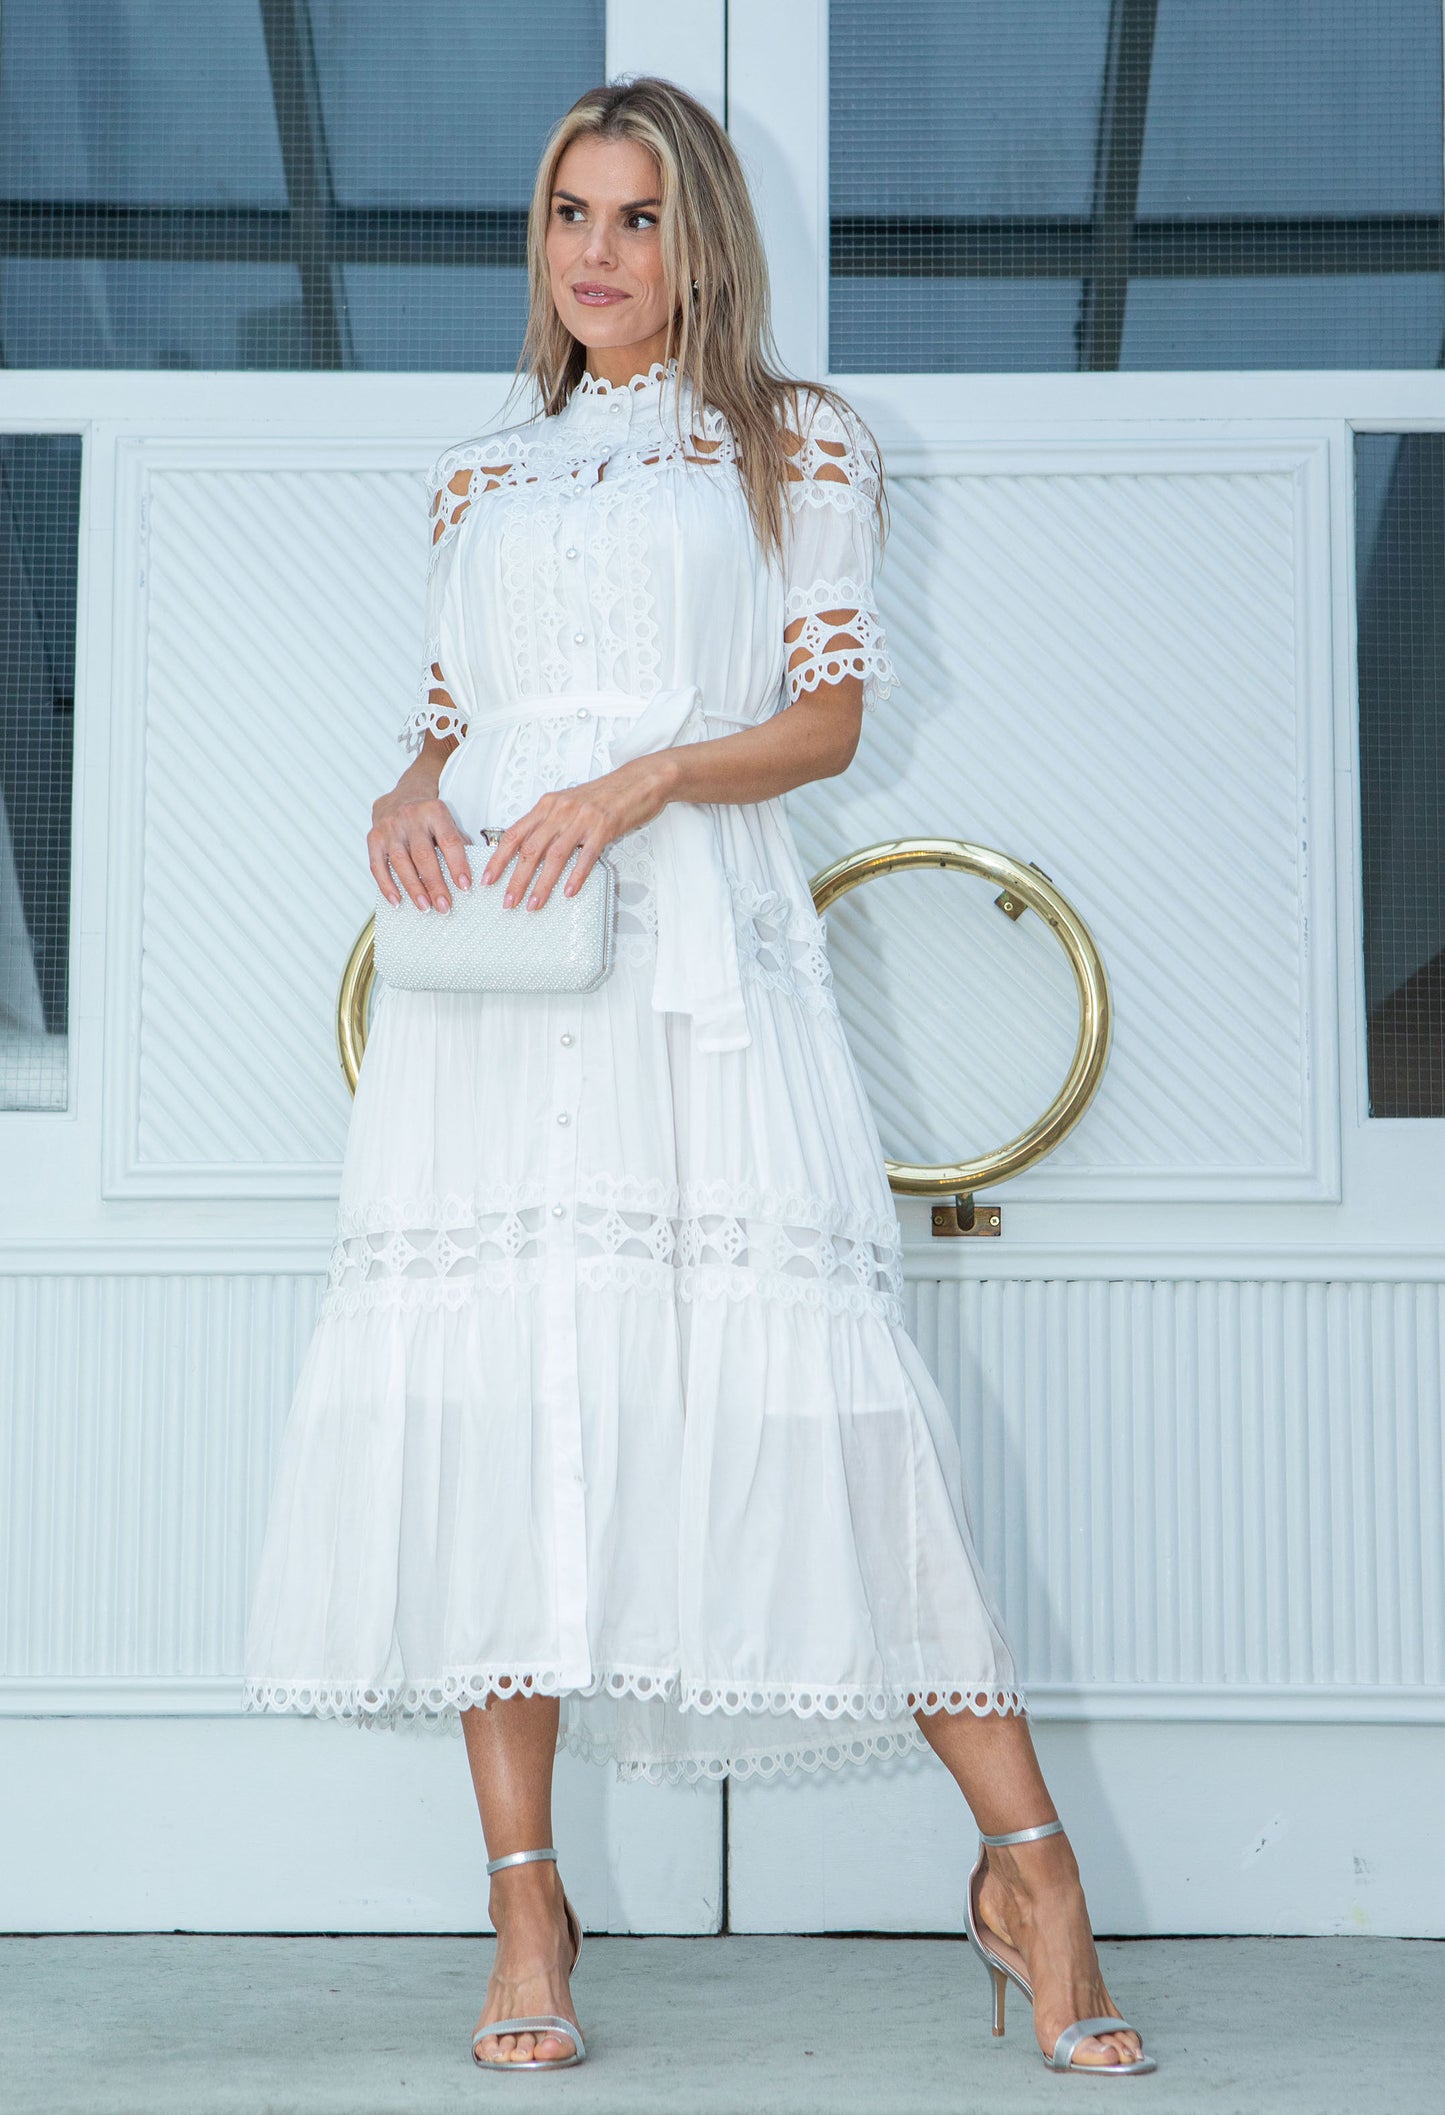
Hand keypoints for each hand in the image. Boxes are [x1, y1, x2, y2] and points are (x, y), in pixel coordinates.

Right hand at [368, 759, 472, 911]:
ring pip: (401, 862)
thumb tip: (473, 873)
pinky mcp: (374, 838)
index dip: (458, 865)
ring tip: (425, 907)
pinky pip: (377, 865)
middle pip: (424, 855)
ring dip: (413, 888)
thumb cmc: (429, 816)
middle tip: (444, 906)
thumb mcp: (447, 820)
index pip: (449, 841)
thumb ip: (458, 843)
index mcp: (434, 811)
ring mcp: (390, 827)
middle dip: (435, 884)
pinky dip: (387, 885)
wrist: (401, 795)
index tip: (465, 886)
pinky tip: (397, 901)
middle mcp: (410, 817)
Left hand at [480, 757, 675, 911]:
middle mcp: (560, 810)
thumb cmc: (604, 796)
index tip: (488, 879)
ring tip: (533, 905)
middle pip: (530, 849)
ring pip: (554, 856)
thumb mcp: (568, 804)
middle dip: (516, 879)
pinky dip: (576, 877)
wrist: (638, 781)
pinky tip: (568, 893)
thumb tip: (528, 850)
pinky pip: (586, 857)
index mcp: (547, 805)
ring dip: (541, 884)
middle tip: (508, 901)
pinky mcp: (604, 828)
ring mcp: (582, 819)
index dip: (498, 859)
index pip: (514, 834)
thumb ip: (549, 824)